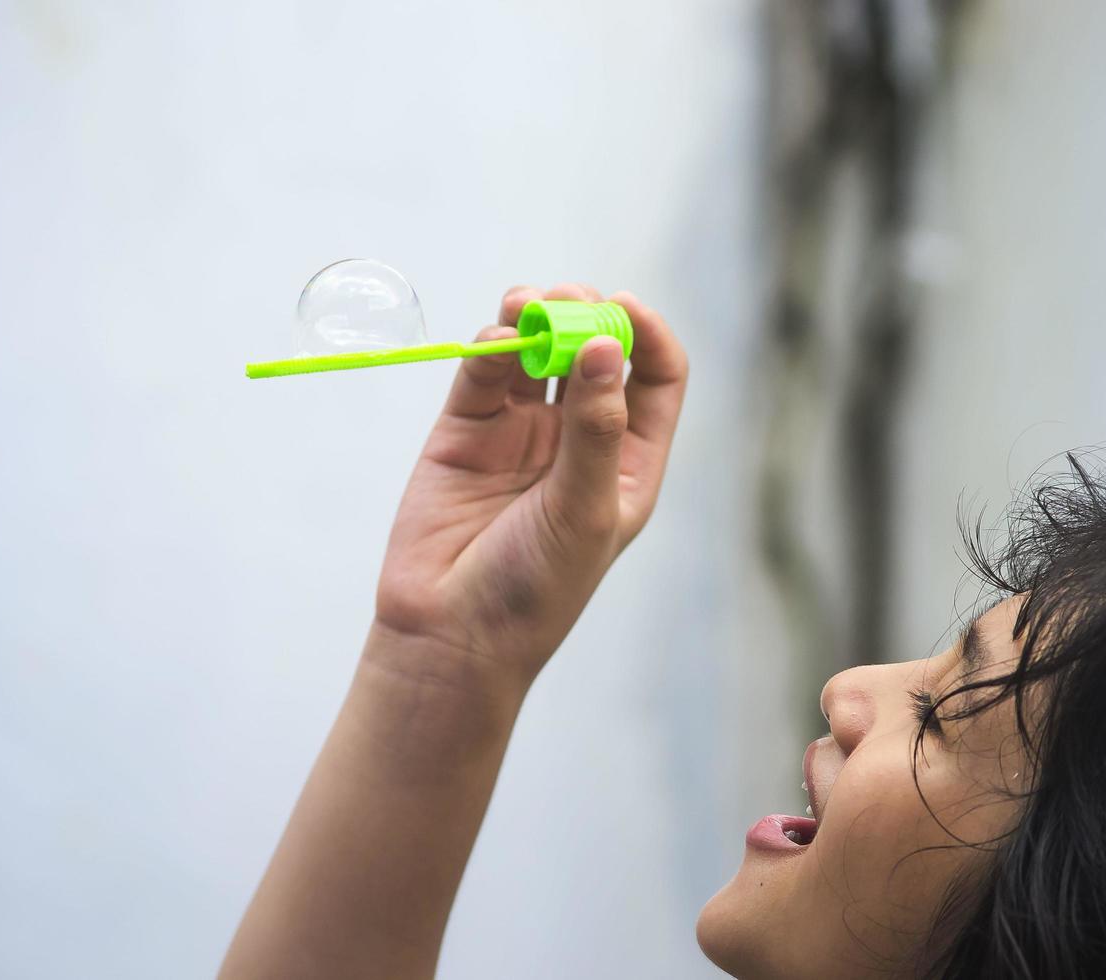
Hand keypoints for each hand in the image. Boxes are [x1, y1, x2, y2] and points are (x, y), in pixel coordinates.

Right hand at [370, 283, 686, 691]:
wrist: (450, 634)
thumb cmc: (536, 587)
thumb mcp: (585, 510)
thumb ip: (595, 428)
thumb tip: (605, 347)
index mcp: (628, 461)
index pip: (655, 378)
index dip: (646, 335)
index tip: (624, 306)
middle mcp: (579, 438)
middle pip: (595, 351)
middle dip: (585, 315)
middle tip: (566, 303)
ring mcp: (522, 430)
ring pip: (538, 349)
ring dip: (536, 317)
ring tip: (526, 306)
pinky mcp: (467, 429)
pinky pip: (484, 369)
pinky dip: (491, 344)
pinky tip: (495, 340)